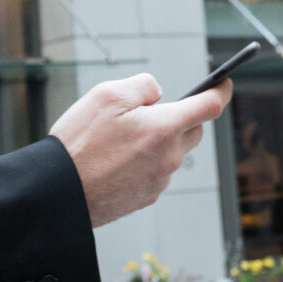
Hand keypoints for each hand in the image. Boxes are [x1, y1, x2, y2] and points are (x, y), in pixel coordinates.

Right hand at [51, 74, 229, 228]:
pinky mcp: (146, 198)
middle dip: (180, 118)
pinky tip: (115, 161)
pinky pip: (156, 172)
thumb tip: (159, 94)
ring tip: (120, 140)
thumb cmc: (80, 143)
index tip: (225, 83)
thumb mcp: (106, 95)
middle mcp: (169, 157)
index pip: (209, 106)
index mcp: (164, 128)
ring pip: (172, 153)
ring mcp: (159, 180)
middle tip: (147, 113)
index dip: (221, 91)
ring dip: (158, 142)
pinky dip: (145, 162)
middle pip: (192, 130)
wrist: (58, 193)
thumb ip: (142, 86)